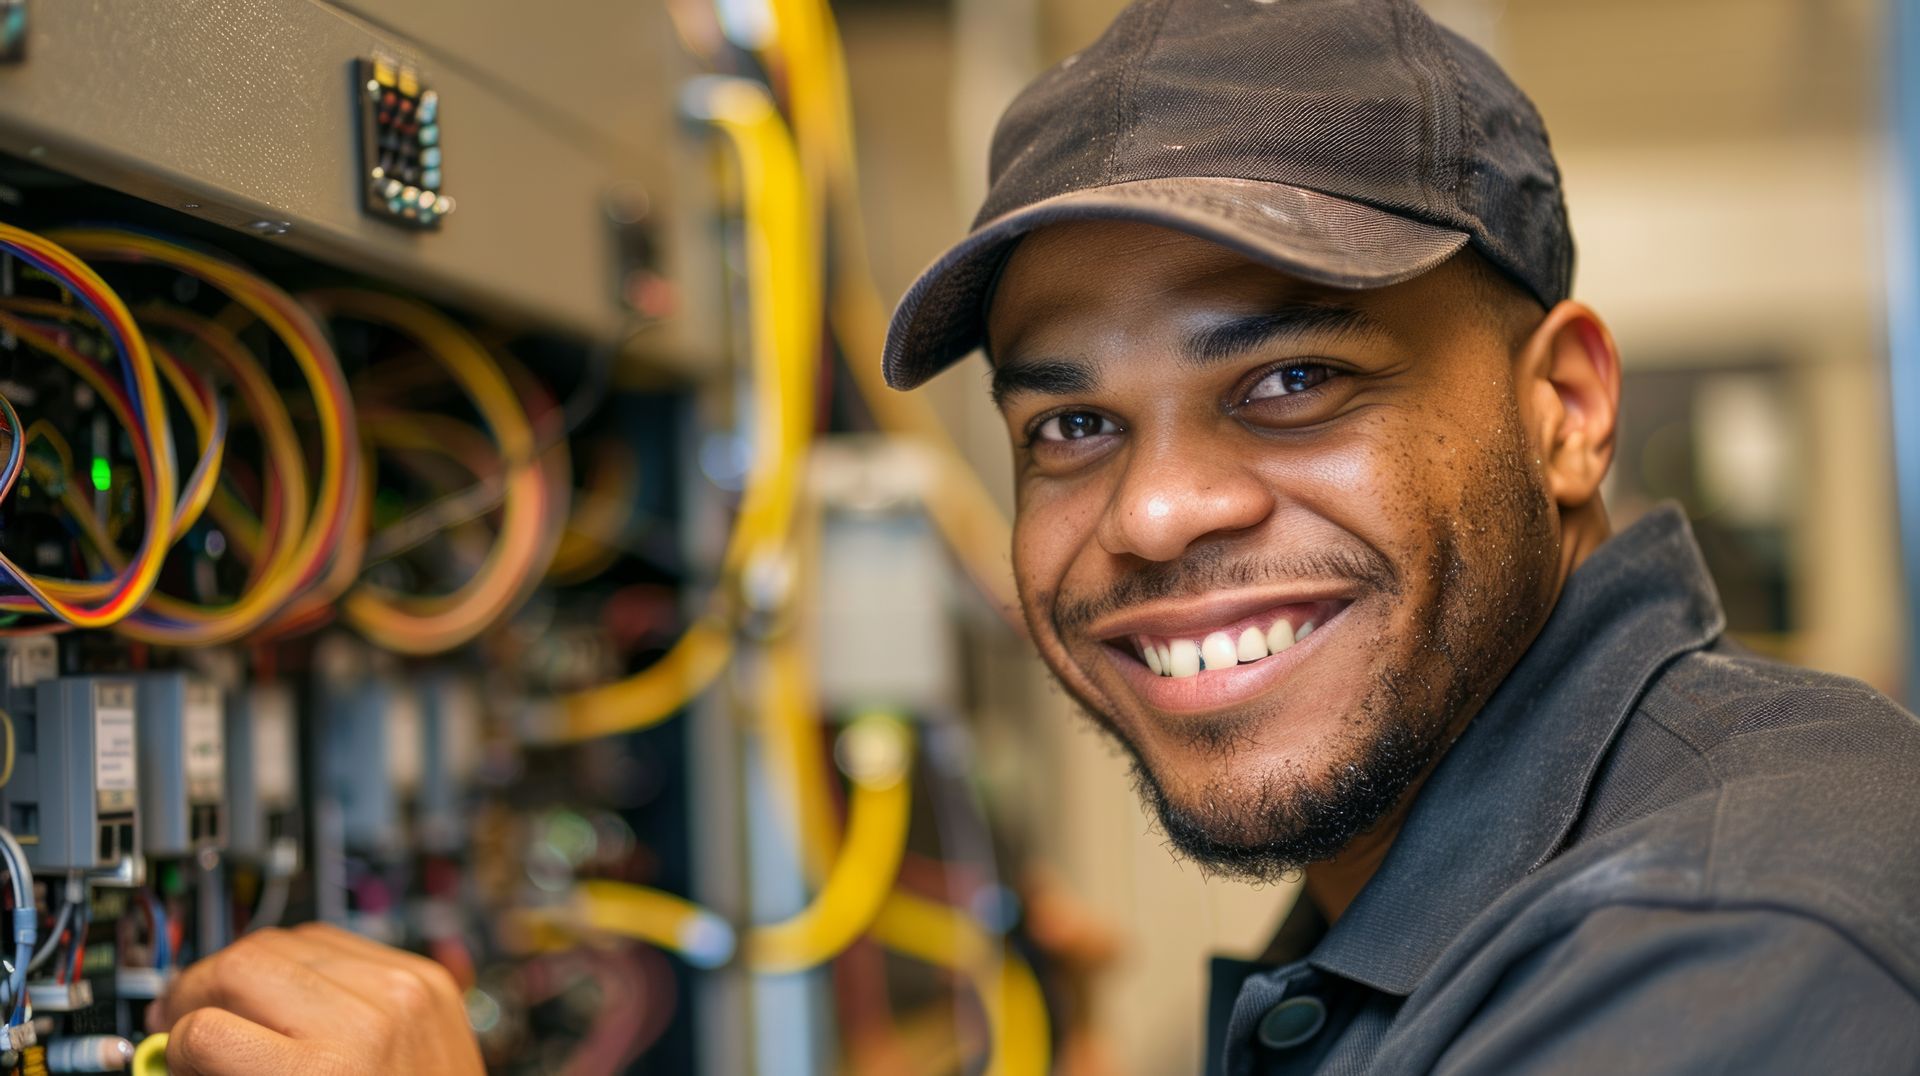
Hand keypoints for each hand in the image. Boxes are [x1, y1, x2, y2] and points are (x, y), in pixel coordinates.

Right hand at [148, 922, 483, 1075]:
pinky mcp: (424, 975)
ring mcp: (401, 989)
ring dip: (249, 970)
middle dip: (200, 991)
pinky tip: (293, 993)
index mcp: (323, 1074)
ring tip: (236, 1004)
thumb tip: (169, 1056)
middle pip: (241, 964)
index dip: (177, 1047)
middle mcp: (366, 1021)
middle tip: (184, 1018)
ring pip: (285, 940)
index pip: (206, 1031)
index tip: (174, 1058)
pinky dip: (304, 963)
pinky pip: (337, 941)